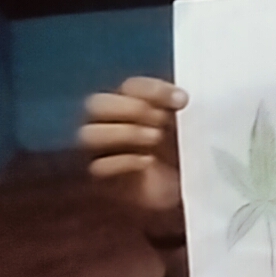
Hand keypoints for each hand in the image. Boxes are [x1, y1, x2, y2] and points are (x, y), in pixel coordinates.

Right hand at [78, 78, 189, 229]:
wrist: (183, 190)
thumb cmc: (182, 150)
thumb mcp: (186, 125)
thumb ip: (180, 108)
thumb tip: (181, 98)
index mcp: (130, 103)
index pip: (130, 86)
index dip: (153, 90)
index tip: (182, 101)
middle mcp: (107, 123)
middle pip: (95, 104)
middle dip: (131, 108)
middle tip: (162, 120)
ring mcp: (100, 152)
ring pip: (88, 134)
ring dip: (125, 132)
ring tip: (155, 138)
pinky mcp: (102, 180)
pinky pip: (97, 167)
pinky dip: (123, 161)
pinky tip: (147, 162)